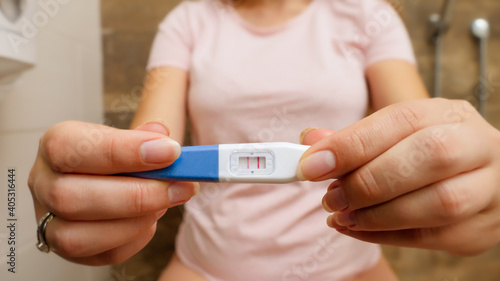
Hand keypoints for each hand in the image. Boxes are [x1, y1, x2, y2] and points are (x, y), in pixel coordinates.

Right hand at [28, 121, 198, 264]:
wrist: (106, 176)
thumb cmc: (117, 155)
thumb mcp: (128, 135)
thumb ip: (146, 134)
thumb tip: (160, 135)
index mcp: (55, 145)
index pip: (71, 147)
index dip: (123, 150)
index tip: (169, 151)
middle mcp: (44, 184)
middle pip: (71, 198)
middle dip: (136, 195)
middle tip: (179, 186)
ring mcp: (50, 222)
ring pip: (79, 237)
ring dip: (134, 222)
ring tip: (165, 203)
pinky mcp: (70, 251)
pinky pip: (102, 255)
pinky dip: (135, 238)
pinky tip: (151, 219)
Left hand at [297, 98, 499, 255]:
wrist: (474, 175)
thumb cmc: (422, 151)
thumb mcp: (392, 134)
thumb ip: (354, 138)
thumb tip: (310, 142)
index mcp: (449, 114)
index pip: (402, 120)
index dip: (352, 144)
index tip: (312, 164)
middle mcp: (478, 146)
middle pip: (430, 157)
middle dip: (369, 181)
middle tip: (331, 196)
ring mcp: (488, 190)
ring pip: (440, 203)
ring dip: (378, 214)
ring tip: (342, 215)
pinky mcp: (481, 229)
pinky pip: (433, 238)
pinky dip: (384, 235)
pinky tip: (355, 228)